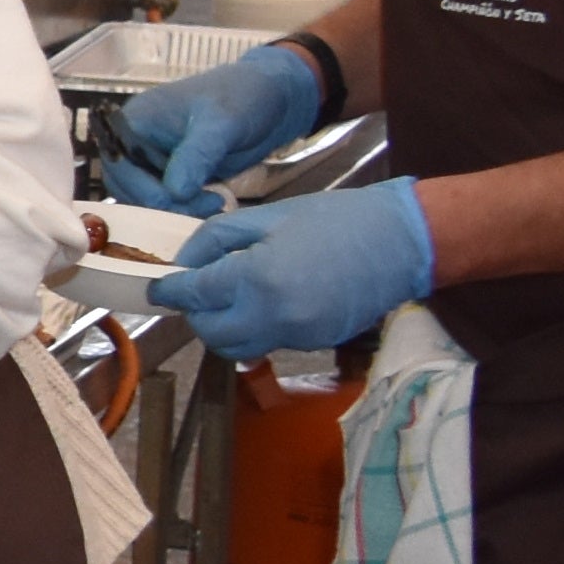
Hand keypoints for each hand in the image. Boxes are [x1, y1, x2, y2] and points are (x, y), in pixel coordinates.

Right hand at [102, 40, 323, 213]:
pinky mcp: (173, 175)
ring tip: (214, 203)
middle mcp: (136, 142)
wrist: (274, 98)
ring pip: (144, 199)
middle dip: (162, 203)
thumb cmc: (244, 97)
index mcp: (134, 121)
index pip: (119, 164)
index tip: (179, 199)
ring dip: (175, 209)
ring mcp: (154, 160)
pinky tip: (213, 204)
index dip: (142, 187)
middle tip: (205, 204)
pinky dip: (185, 208)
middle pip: (127, 187)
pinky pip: (165, 200)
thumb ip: (197, 156)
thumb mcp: (221, 124)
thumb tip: (175, 192)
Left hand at [149, 178, 434, 358]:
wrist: (404, 241)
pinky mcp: (315, 342)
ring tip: (226, 299)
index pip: (194, 295)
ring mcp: (297, 334)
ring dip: (222, 328)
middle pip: (210, 332)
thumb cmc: (340, 220)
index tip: (159, 284)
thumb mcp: (268, 217)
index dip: (170, 289)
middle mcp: (274, 315)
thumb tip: (186, 259)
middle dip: (195, 313)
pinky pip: (269, 343)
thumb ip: (218, 239)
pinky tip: (263, 303)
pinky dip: (256, 329)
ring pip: (237, 347)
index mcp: (257, 278)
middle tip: (195, 290)